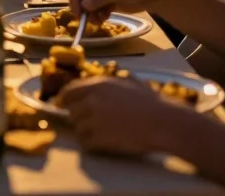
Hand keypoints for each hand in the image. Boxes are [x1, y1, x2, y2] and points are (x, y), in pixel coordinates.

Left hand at [61, 75, 182, 156]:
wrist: (160, 122)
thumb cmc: (149, 101)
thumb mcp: (127, 81)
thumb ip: (108, 81)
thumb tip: (98, 82)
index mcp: (97, 85)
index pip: (69, 91)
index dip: (65, 98)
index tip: (64, 104)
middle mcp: (92, 101)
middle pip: (71, 111)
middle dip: (78, 116)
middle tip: (88, 120)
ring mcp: (94, 121)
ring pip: (77, 128)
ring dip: (85, 130)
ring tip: (99, 132)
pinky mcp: (99, 139)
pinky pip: (85, 142)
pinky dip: (90, 143)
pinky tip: (102, 141)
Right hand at [66, 0, 174, 22]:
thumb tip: (83, 6)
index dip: (74, 1)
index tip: (78, 17)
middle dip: (84, 9)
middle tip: (90, 22)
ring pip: (87, 3)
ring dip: (91, 13)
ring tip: (100, 20)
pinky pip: (95, 7)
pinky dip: (98, 14)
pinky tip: (106, 17)